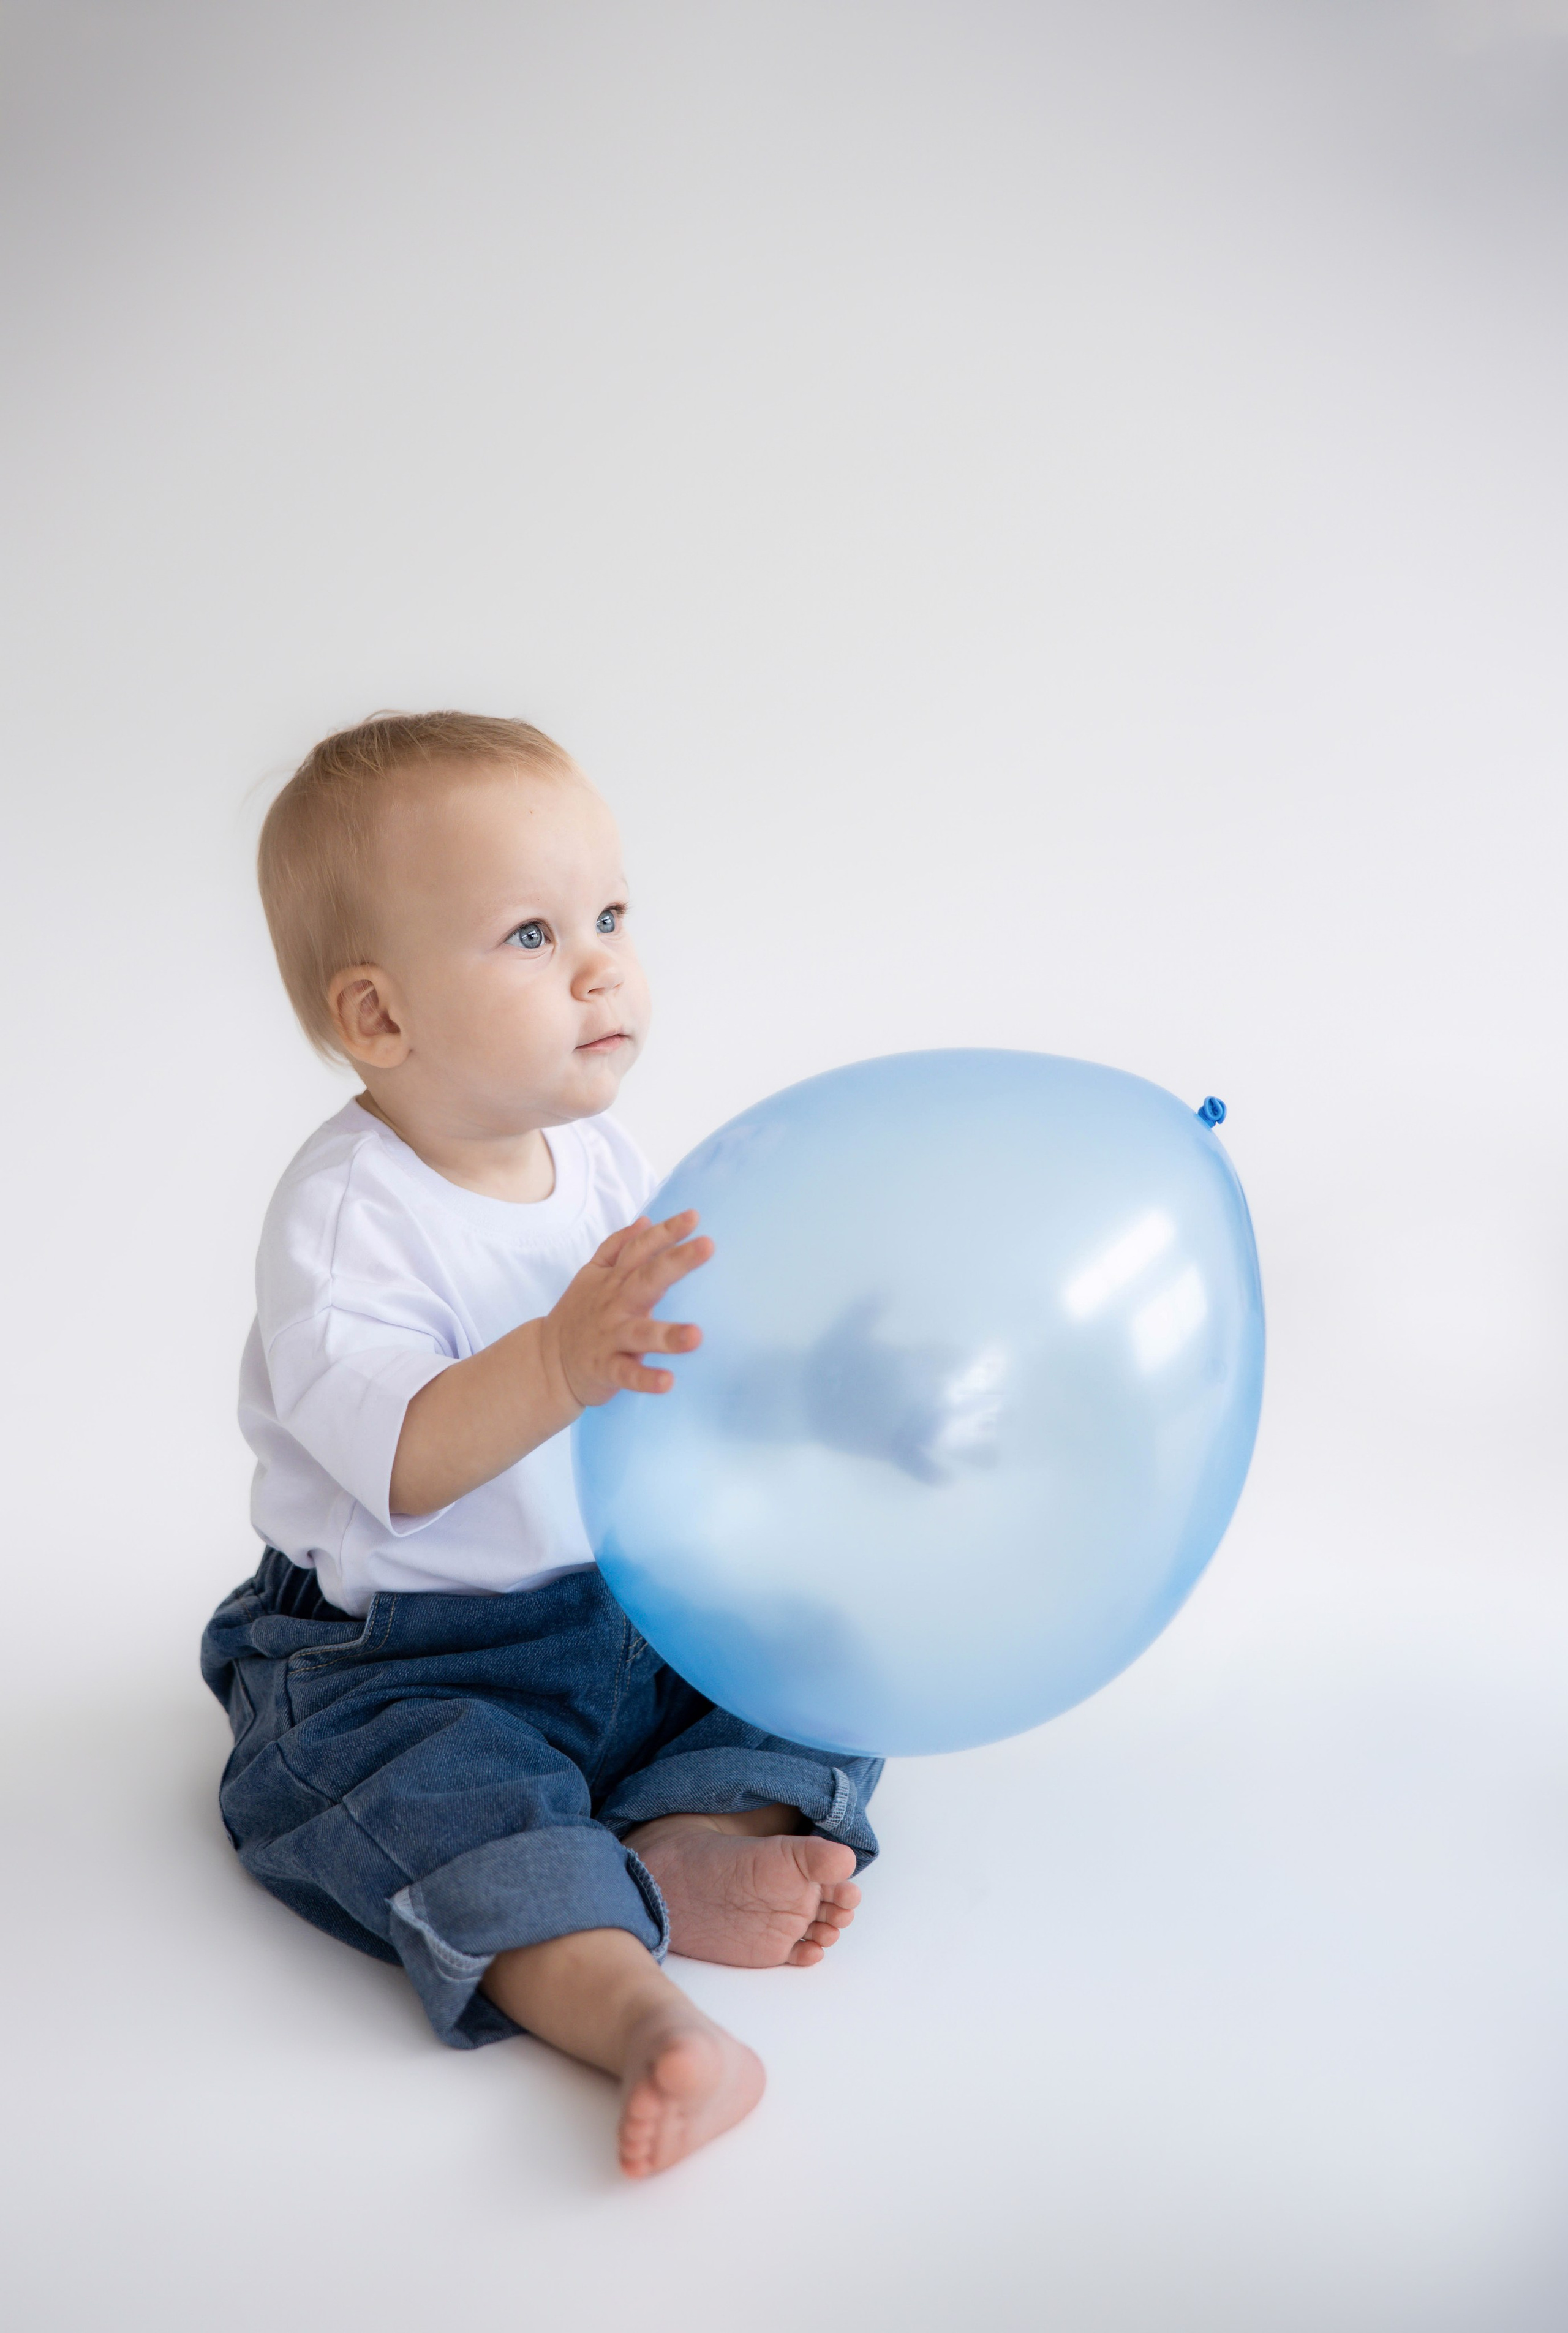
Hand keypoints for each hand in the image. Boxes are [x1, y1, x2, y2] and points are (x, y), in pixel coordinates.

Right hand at [542, 1211, 713, 1409]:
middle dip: (676, 1262)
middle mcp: (614, 1305)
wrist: (547, 1361)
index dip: (665, 1232)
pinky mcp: (607, 1369)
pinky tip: (668, 1381)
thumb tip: (645, 1220)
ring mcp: (611, 1338)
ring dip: (667, 1334)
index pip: (640, 1249)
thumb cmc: (580, 1315)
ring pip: (641, 1333)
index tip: (694, 1217)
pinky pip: (628, 1374)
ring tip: (696, 1335)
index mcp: (614, 1280)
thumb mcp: (591, 1274)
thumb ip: (617, 1246)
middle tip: (707, 1246)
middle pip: (647, 1279)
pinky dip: (646, 1379)